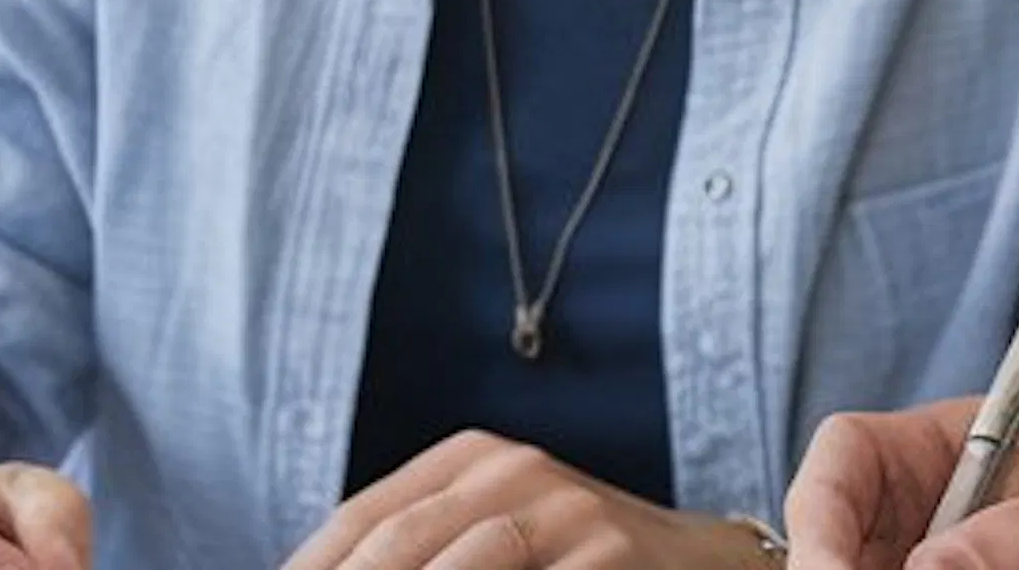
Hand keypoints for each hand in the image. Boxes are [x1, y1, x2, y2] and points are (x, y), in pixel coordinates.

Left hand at [284, 430, 779, 569]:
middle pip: (396, 546)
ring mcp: (565, 509)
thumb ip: (423, 548)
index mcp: (469, 459)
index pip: (361, 522)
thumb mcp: (498, 534)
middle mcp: (511, 471)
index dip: (312, 569)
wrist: (707, 562)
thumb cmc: (577, 560)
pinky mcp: (610, 550)